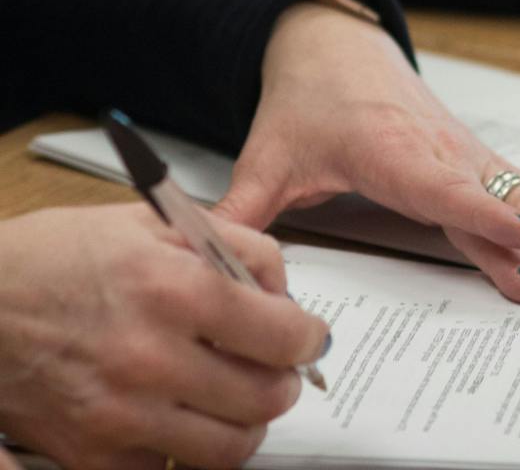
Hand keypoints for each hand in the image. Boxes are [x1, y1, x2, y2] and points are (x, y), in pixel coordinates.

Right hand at [0, 204, 327, 469]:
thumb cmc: (60, 257)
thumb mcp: (155, 223)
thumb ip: (235, 245)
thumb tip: (282, 288)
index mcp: (174, 289)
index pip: (281, 333)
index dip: (308, 338)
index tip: (309, 337)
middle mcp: (151, 357)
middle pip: (265, 397)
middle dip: (284, 382)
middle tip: (277, 369)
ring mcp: (120, 415)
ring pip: (229, 447)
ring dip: (246, 423)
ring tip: (238, 398)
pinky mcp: (92, 455)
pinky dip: (185, 450)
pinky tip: (180, 417)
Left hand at [215, 3, 519, 303]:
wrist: (336, 49)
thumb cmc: (305, 103)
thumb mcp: (266, 157)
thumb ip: (242, 212)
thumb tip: (215, 263)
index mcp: (388, 151)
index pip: (441, 189)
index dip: (484, 216)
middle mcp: (440, 152)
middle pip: (501, 196)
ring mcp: (467, 155)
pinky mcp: (480, 160)